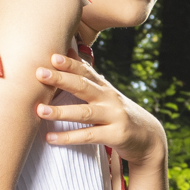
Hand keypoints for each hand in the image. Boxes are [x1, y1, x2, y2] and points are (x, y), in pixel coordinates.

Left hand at [33, 53, 164, 167]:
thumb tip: (69, 52)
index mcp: (104, 87)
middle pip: (83, 86)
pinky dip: (69, 137)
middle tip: (40, 73)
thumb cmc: (118, 114)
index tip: (52, 56)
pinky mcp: (116, 135)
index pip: (85, 71)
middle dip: (61, 79)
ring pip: (85, 112)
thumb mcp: (106, 95)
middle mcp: (109, 98)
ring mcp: (114, 116)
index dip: (70, 63)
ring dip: (61, 111)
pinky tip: (51, 137)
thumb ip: (88, 78)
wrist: (149, 137)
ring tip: (40, 110)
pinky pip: (89, 136)